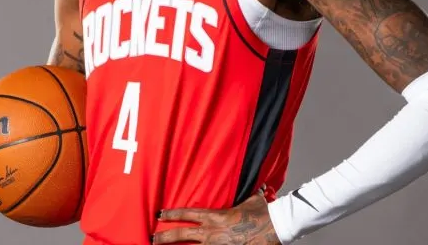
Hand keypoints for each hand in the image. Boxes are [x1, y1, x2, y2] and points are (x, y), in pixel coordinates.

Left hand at [152, 192, 281, 243]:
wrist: (275, 227)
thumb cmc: (264, 213)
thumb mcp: (253, 201)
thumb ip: (250, 196)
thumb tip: (259, 188)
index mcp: (215, 216)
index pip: (187, 214)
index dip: (172, 214)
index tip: (161, 214)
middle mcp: (212, 232)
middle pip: (181, 235)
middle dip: (165, 237)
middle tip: (153, 239)